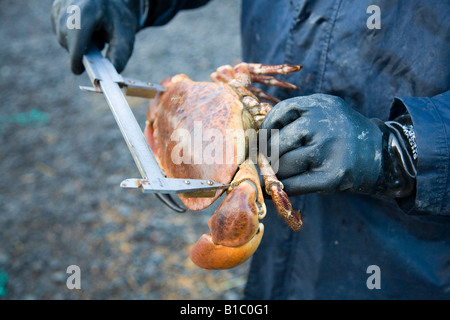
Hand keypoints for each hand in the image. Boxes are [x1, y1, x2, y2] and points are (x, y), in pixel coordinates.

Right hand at [51, 0, 142, 73]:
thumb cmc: (119, 21)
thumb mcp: (125, 38)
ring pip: (63, 39)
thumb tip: (107, 76)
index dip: (76, 54)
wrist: (113, 2)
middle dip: (83, 50)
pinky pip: (61, 35)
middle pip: (68, 39)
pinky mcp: (55, 10)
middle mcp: (70, 3)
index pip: (77, 33)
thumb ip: (118, 58)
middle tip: (100, 44)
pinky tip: (85, 29)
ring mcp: (60, 6)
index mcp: (89, 8)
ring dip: (78, 44)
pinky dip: (73, 38)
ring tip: (95, 34)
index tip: (79, 70)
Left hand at [261, 94, 382, 195]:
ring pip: (283, 165)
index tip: (261, 140)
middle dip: (266, 156)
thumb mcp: (327, 112)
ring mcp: (328, 150)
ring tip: (271, 175)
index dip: (266, 128)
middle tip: (263, 163)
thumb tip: (258, 137)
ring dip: (273, 173)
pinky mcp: (331, 176)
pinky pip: (293, 185)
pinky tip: (274, 190)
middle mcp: (323, 124)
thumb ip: (298, 116)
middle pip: (277, 143)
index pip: (281, 112)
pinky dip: (279, 189)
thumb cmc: (344, 134)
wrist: (384, 154)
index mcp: (320, 104)